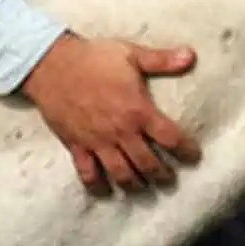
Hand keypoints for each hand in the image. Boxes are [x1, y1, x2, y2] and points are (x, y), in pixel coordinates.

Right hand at [19, 32, 200, 194]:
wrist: (51, 65)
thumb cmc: (93, 58)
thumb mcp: (130, 54)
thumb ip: (162, 60)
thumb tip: (191, 56)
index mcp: (137, 110)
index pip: (170, 138)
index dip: (185, 151)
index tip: (193, 157)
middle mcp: (120, 131)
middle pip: (148, 164)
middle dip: (162, 175)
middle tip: (169, 179)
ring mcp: (98, 142)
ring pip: (121, 174)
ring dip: (135, 185)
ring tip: (143, 187)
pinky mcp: (77, 146)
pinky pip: (88, 174)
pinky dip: (97, 186)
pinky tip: (105, 191)